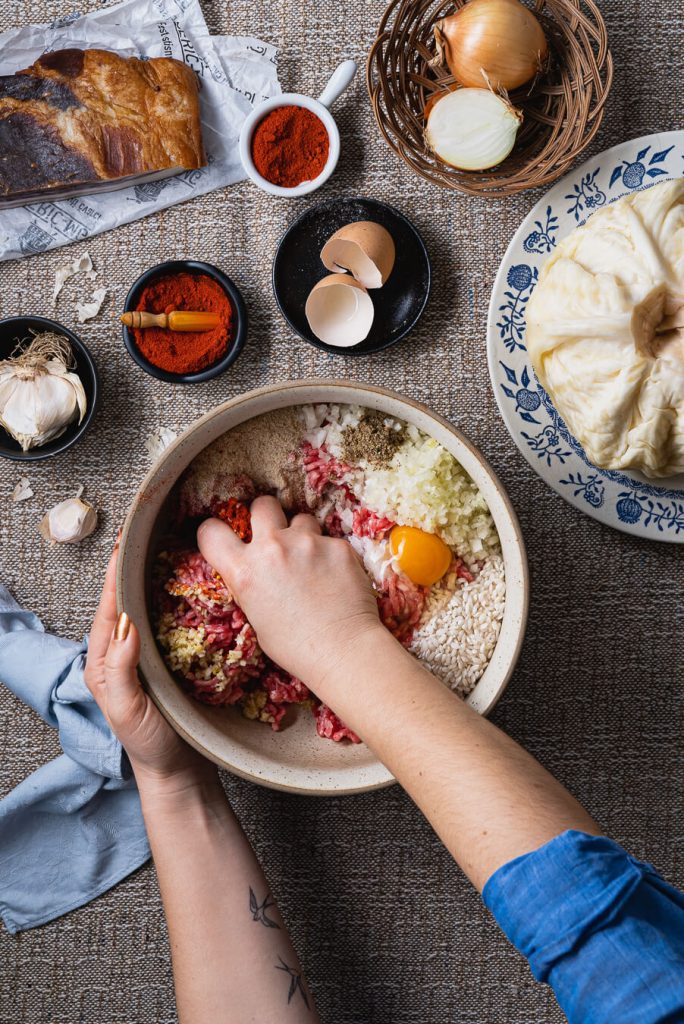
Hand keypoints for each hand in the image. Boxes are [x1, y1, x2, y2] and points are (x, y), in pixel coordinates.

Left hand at [85, 542, 215, 792]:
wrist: (180, 773)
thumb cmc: (152, 745)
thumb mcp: (130, 709)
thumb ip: (122, 670)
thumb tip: (126, 625)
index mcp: (104, 664)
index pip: (107, 612)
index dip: (114, 579)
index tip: (123, 548)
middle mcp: (121, 657)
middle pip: (123, 605)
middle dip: (131, 572)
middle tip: (145, 540)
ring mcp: (145, 660)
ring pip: (145, 613)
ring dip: (151, 584)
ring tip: (165, 555)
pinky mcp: (168, 664)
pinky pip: (166, 627)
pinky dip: (171, 604)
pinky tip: (187, 592)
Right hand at [197, 496, 383, 691]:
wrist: (343, 651)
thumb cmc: (296, 647)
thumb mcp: (256, 617)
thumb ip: (250, 584)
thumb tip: (253, 570)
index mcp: (244, 572)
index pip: (210, 531)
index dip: (214, 532)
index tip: (224, 538)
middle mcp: (272, 549)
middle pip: (262, 504)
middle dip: (266, 516)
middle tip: (274, 536)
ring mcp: (308, 543)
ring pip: (301, 519)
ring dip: (302, 535)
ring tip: (311, 562)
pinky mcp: (338, 546)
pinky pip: (330, 540)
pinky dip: (330, 554)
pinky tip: (335, 578)